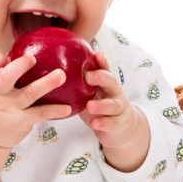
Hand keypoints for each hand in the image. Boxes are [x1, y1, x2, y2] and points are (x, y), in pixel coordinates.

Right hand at [0, 53, 72, 178]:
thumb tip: (20, 56)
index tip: (6, 56)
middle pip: (6, 76)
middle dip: (20, 65)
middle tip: (33, 58)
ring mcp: (10, 108)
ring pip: (29, 93)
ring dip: (46, 83)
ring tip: (60, 75)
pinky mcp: (22, 121)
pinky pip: (40, 113)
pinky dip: (55, 110)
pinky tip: (67, 108)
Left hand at [82, 52, 149, 171]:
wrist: (121, 127)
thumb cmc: (102, 104)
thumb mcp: (94, 92)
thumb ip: (83, 81)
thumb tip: (60, 66)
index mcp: (108, 84)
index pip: (106, 69)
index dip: (102, 62)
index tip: (96, 54)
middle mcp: (115, 93)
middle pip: (112, 82)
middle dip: (101, 78)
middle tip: (88, 77)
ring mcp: (118, 109)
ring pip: (112, 105)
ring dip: (101, 105)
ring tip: (90, 105)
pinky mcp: (117, 124)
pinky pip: (110, 123)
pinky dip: (102, 123)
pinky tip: (94, 123)